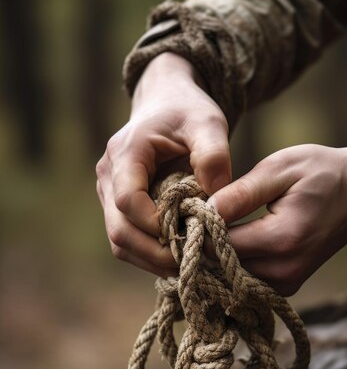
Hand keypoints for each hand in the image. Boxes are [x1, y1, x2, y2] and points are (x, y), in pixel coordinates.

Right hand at [96, 52, 230, 276]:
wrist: (166, 103)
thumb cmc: (188, 111)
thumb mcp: (208, 123)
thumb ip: (214, 156)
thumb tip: (217, 199)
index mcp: (126, 153)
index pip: (129, 201)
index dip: (157, 225)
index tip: (191, 236)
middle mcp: (108, 175)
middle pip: (119, 230)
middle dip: (155, 253)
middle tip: (193, 264)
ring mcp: (108, 192)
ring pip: (120, 241)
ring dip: (152, 259)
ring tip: (188, 266)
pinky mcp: (117, 204)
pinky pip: (127, 239)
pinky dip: (150, 254)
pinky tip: (178, 256)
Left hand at [208, 144, 346, 295]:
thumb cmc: (320, 171)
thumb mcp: (280, 168)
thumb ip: (241, 193)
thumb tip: (204, 210)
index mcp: (283, 238)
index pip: (219, 246)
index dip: (198, 229)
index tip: (190, 210)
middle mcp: (285, 269)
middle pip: (221, 267)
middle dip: (203, 244)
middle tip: (194, 219)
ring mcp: (288, 282)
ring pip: (230, 278)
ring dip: (216, 256)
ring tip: (213, 226)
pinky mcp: (288, 285)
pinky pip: (246, 281)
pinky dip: (233, 264)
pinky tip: (231, 240)